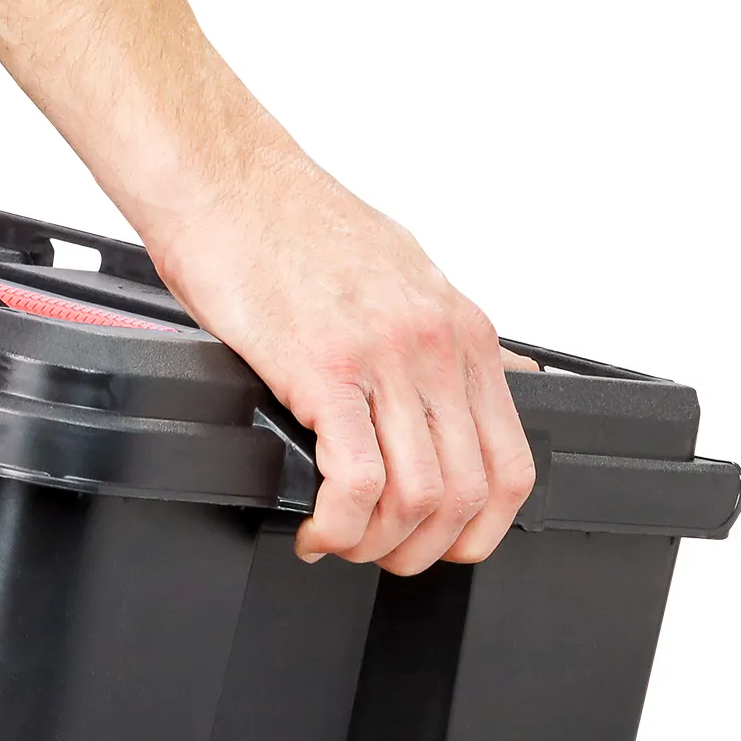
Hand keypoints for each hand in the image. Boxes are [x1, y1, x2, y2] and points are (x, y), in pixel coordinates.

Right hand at [147, 137, 536, 574]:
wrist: (228, 185)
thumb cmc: (293, 231)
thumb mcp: (403, 277)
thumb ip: (449, 340)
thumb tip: (500, 375)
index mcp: (462, 332)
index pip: (512, 466)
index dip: (479, 532)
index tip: (435, 546)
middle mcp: (437, 345)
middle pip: (468, 496)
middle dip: (420, 552)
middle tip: (375, 555)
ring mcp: (386, 357)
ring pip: (418, 498)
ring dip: (373, 545)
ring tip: (336, 541)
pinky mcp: (325, 369)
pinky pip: (357, 481)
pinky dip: (337, 526)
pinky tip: (312, 527)